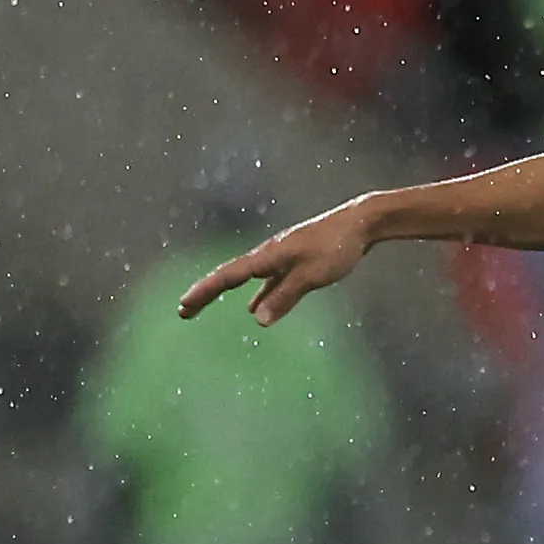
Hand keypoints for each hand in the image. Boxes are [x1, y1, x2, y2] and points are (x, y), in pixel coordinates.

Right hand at [178, 199, 372, 325]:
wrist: (361, 223)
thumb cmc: (337, 246)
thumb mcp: (311, 276)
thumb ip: (284, 297)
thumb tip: (256, 320)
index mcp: (267, 256)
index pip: (228, 276)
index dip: (205, 291)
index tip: (184, 305)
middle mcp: (268, 255)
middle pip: (229, 276)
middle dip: (205, 293)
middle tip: (183, 311)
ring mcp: (281, 257)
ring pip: (246, 279)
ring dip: (225, 292)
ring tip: (204, 306)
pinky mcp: (295, 261)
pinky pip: (267, 281)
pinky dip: (257, 295)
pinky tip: (254, 308)